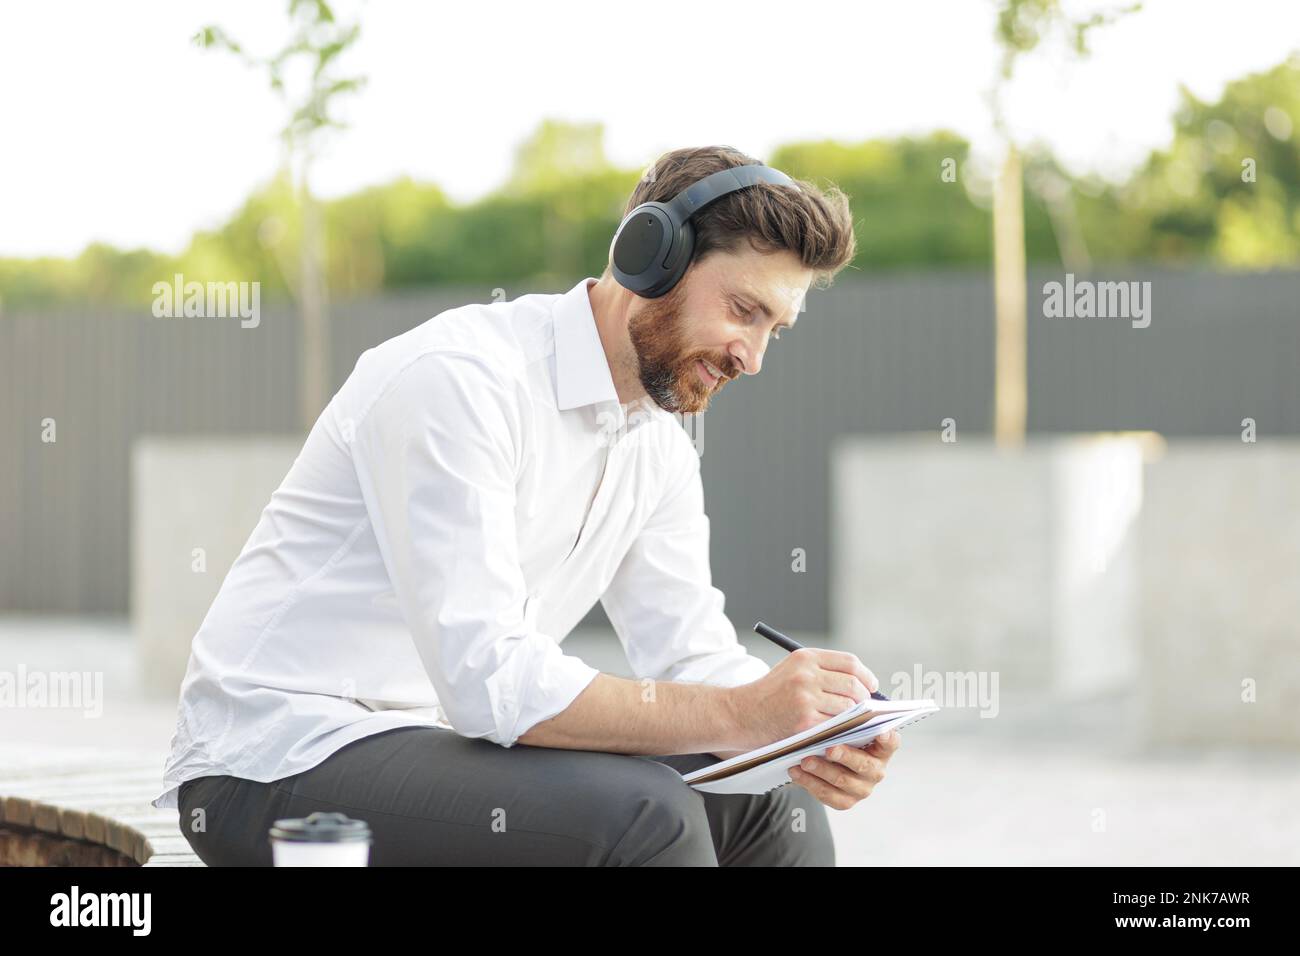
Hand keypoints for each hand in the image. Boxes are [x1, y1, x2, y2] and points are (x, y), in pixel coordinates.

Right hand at [727, 647, 878, 750]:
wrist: (740, 714)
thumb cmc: (769, 695)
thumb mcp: (792, 670)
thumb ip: (822, 672)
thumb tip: (862, 684)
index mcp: (805, 657)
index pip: (850, 662)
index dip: (866, 676)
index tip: (871, 687)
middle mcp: (806, 674)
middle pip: (853, 684)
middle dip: (864, 699)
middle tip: (865, 709)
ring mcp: (805, 698)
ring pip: (848, 707)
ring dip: (854, 718)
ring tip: (850, 722)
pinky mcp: (804, 721)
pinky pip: (836, 725)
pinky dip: (841, 730)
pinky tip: (838, 733)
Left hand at [788, 729, 900, 809]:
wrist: (830, 761)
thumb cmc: (842, 740)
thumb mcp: (848, 730)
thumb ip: (849, 724)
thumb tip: (838, 715)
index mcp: (882, 750)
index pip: (890, 743)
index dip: (887, 738)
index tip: (880, 731)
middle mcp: (876, 771)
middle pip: (863, 765)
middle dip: (845, 756)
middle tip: (828, 749)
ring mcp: (862, 788)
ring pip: (842, 781)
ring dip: (821, 770)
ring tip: (805, 761)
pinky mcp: (846, 801)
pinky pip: (827, 795)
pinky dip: (809, 783)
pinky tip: (796, 772)